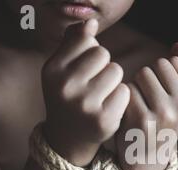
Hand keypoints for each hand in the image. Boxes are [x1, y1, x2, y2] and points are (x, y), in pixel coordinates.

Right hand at [42, 19, 129, 166]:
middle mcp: (65, 87)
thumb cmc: (69, 97)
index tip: (83, 70)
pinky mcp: (104, 120)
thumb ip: (74, 42)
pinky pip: (125, 92)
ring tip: (101, 96)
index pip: (86, 40)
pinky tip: (109, 108)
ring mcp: (84, 105)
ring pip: (116, 71)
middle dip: (103, 66)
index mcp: (52, 70)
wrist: (68, 140)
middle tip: (94, 85)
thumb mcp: (62, 69)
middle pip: (103, 54)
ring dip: (114, 81)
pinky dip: (121, 98)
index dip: (90, 52)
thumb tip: (90, 23)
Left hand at [116, 43, 177, 169]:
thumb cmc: (162, 120)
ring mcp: (163, 114)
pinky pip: (128, 89)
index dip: (162, 74)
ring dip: (137, 86)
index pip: (173, 61)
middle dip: (149, 78)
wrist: (146, 156)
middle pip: (157, 65)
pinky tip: (130, 112)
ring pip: (142, 74)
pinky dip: (126, 98)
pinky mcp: (141, 120)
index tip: (164, 94)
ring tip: (141, 104)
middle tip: (150, 100)